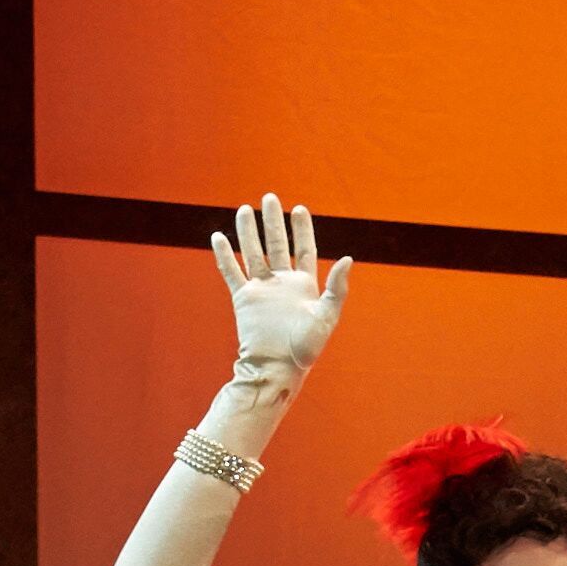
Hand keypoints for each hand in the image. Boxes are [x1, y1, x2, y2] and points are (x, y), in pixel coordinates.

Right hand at [213, 194, 351, 382]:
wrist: (277, 368)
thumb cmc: (306, 348)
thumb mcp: (327, 316)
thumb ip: (337, 288)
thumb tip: (348, 259)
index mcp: (304, 285)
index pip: (304, 249)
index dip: (302, 229)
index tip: (299, 209)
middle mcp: (282, 283)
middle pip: (276, 244)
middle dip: (273, 221)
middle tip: (268, 197)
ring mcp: (261, 289)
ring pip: (253, 252)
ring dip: (248, 231)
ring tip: (244, 209)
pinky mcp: (243, 298)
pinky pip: (231, 272)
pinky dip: (224, 255)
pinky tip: (218, 236)